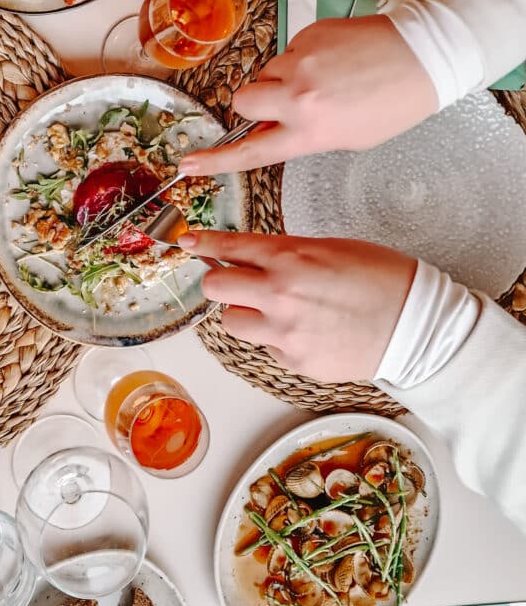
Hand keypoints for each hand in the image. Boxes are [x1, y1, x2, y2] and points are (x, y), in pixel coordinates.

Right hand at [179, 16, 438, 174]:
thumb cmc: (392, 104)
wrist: (422, 55)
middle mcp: (299, 98)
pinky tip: (332, 60)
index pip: (251, 151)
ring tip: (321, 78)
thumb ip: (306, 137)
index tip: (188, 164)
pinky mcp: (307, 35)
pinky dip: (302, 57)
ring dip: (281, 78)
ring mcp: (300, 62)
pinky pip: (288, 50)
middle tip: (281, 103)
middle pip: (243, 101)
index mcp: (310, 132)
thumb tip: (277, 129)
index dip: (216, 161)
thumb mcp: (348, 138)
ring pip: (266, 73)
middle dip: (255, 103)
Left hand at [179, 230, 416, 382]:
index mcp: (290, 258)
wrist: (416, 326)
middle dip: (221, 280)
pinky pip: (265, 346)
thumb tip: (252, 256)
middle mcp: (280, 295)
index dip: (204, 243)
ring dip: (245, 313)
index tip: (189, 242)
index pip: (229, 247)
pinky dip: (275, 338)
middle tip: (237, 280)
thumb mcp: (331, 248)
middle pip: (215, 287)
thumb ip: (286, 252)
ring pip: (232, 322)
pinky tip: (305, 331)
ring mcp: (284, 333)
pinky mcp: (294, 362)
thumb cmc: (382, 279)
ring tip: (275, 310)